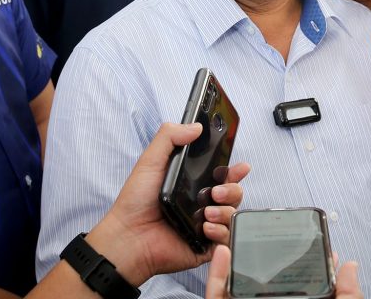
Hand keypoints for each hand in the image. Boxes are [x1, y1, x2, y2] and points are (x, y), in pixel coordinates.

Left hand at [88, 123, 251, 286]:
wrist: (129, 236)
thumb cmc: (135, 201)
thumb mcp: (150, 161)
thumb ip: (169, 136)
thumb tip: (196, 126)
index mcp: (193, 183)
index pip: (223, 174)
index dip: (235, 170)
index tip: (241, 166)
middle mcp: (202, 203)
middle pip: (234, 193)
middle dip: (232, 189)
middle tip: (217, 191)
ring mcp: (205, 224)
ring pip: (233, 214)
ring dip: (225, 211)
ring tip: (207, 212)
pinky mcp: (206, 245)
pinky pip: (227, 238)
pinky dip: (221, 232)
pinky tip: (205, 228)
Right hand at [205, 246, 363, 298]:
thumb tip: (351, 267)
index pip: (302, 290)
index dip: (309, 266)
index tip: (315, 246)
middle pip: (266, 287)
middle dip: (266, 258)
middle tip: (271, 234)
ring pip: (238, 291)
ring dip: (236, 262)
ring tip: (240, 236)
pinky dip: (217, 280)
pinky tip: (222, 256)